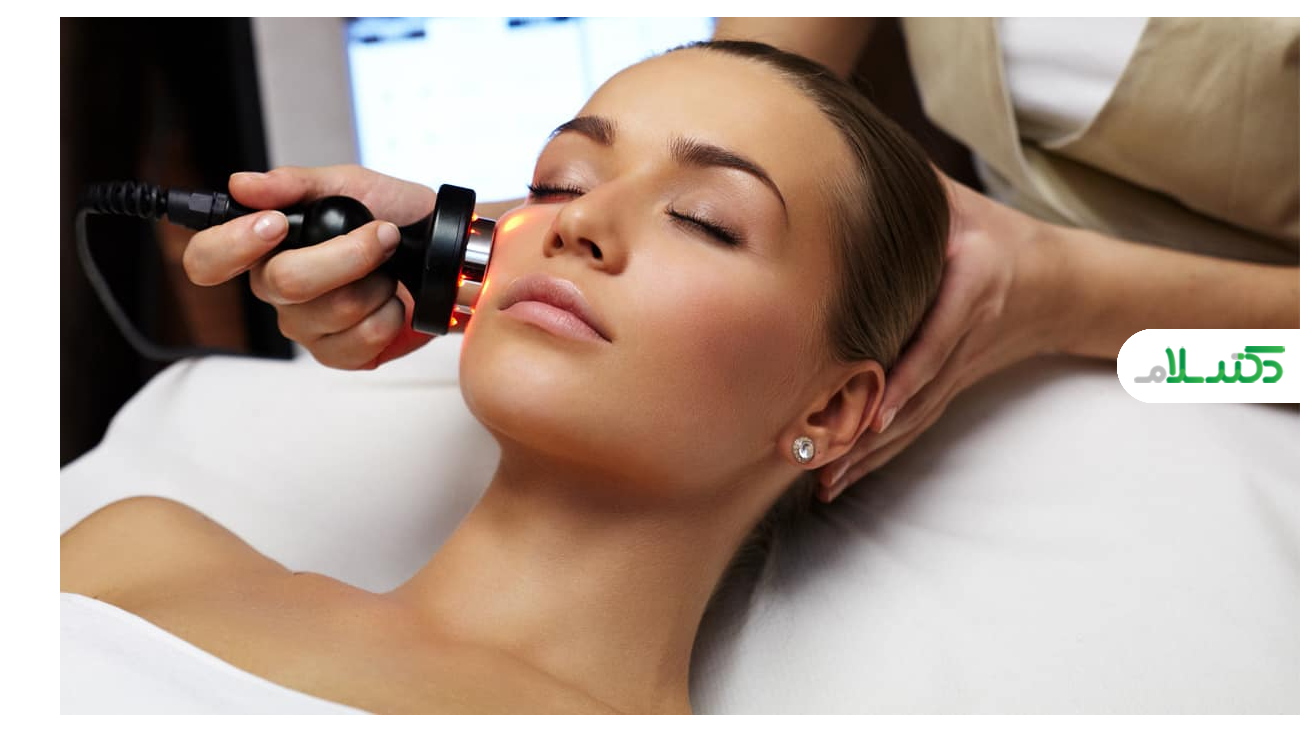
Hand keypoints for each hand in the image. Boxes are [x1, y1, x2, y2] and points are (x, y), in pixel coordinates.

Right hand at [183, 165, 438, 369]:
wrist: (443, 250)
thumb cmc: (394, 217)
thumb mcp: (348, 183)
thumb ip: (294, 184)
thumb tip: (242, 184)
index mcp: (264, 248)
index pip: (208, 260)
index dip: (231, 246)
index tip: (274, 225)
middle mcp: (276, 291)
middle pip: (284, 284)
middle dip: (346, 255)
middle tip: (382, 235)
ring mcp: (307, 327)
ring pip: (332, 312)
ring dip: (377, 283)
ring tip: (390, 270)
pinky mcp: (340, 355)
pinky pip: (358, 343)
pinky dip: (389, 315)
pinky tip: (393, 302)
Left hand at [818, 173, 1065, 500]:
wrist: (1058, 282)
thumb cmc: (996, 234)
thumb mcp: (960, 204)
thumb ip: (911, 190)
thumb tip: (843, 162)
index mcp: (972, 287)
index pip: (938, 338)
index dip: (908, 377)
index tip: (877, 410)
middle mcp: (964, 337)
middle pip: (916, 394)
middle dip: (868, 431)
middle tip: (820, 457)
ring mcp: (958, 369)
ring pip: (912, 418)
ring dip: (868, 454)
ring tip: (824, 481)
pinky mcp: (949, 386)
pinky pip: (913, 424)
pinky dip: (878, 453)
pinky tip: (843, 478)